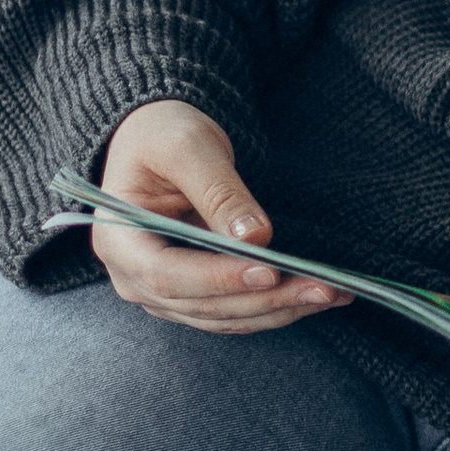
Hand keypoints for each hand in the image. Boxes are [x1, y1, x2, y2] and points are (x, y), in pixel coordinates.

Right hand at [92, 101, 343, 333]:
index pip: (168, 274)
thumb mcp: (188, 147)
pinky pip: (233, 311)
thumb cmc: (163, 134)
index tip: (271, 272)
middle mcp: (133, 278)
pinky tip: (315, 295)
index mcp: (117, 240)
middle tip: (324, 287)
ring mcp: (162, 292)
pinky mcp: (192, 294)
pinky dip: (273, 307)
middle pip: (202, 305)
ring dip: (279, 310)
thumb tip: (257, 238)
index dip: (219, 278)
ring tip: (332, 293)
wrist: (157, 139)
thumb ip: (219, 191)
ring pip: (224, 317)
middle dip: (266, 300)